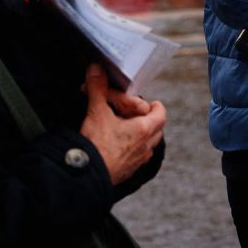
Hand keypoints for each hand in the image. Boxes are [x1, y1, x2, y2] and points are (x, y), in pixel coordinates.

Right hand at [79, 64, 166, 185]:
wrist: (86, 177)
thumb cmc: (96, 146)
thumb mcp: (97, 112)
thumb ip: (97, 88)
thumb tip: (96, 69)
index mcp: (144, 129)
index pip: (160, 113)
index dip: (153, 105)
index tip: (142, 101)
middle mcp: (146, 146)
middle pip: (155, 127)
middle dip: (144, 117)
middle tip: (127, 112)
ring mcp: (138, 161)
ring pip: (147, 143)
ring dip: (137, 133)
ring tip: (120, 126)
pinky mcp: (128, 171)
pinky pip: (136, 156)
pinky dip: (130, 147)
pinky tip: (113, 143)